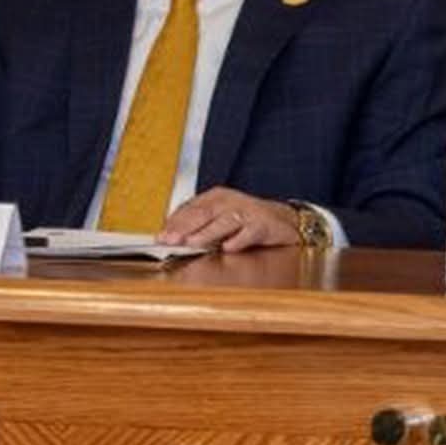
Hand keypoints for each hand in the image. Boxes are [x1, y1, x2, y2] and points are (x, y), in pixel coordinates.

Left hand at [159, 188, 301, 252]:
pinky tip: (228, 247)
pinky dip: (238, 240)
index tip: (161, 236)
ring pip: (225, 221)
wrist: (285, 222)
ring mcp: (249, 212)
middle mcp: (232, 201)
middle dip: (186, 226)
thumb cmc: (248, 221)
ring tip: (192, 242)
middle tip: (170, 239)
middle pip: (205, 212)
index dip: (174, 222)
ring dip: (208, 232)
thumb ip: (196, 225)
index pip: (191, 207)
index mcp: (217, 197)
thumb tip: (168, 237)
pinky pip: (249, 232)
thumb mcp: (220, 218)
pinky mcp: (264, 225)